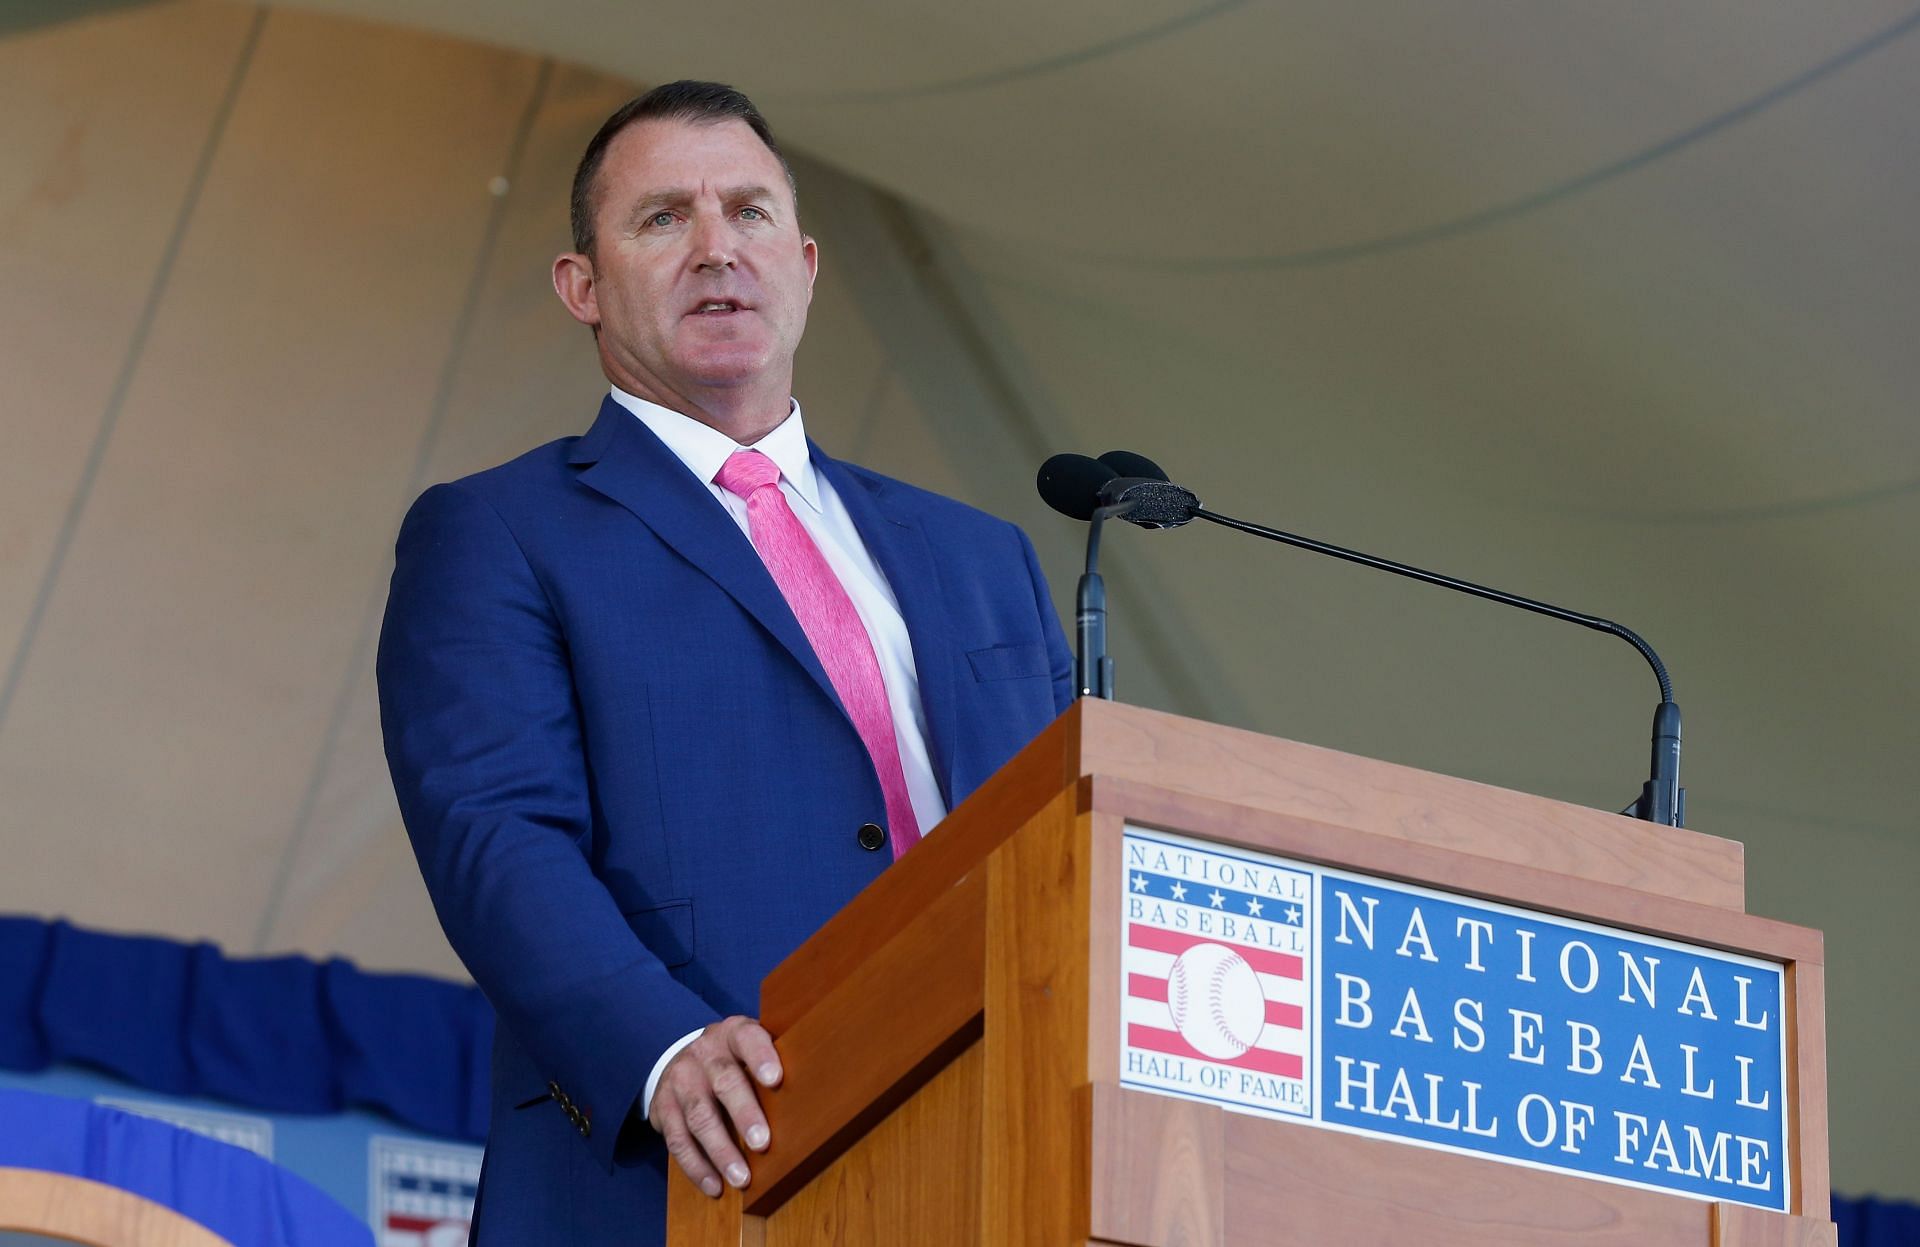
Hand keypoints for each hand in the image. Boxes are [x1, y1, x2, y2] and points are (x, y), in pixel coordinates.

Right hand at [648, 1015, 782, 1196]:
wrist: (681, 1059)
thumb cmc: (735, 1059)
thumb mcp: (752, 1047)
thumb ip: (777, 1060)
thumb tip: (817, 1094)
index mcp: (734, 1033)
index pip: (748, 1039)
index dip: (761, 1057)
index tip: (775, 1079)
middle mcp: (705, 1053)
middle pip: (724, 1082)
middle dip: (744, 1114)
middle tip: (762, 1143)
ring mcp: (680, 1079)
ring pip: (699, 1116)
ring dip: (721, 1150)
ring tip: (741, 1178)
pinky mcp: (663, 1107)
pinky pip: (678, 1140)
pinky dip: (697, 1166)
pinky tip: (715, 1185)